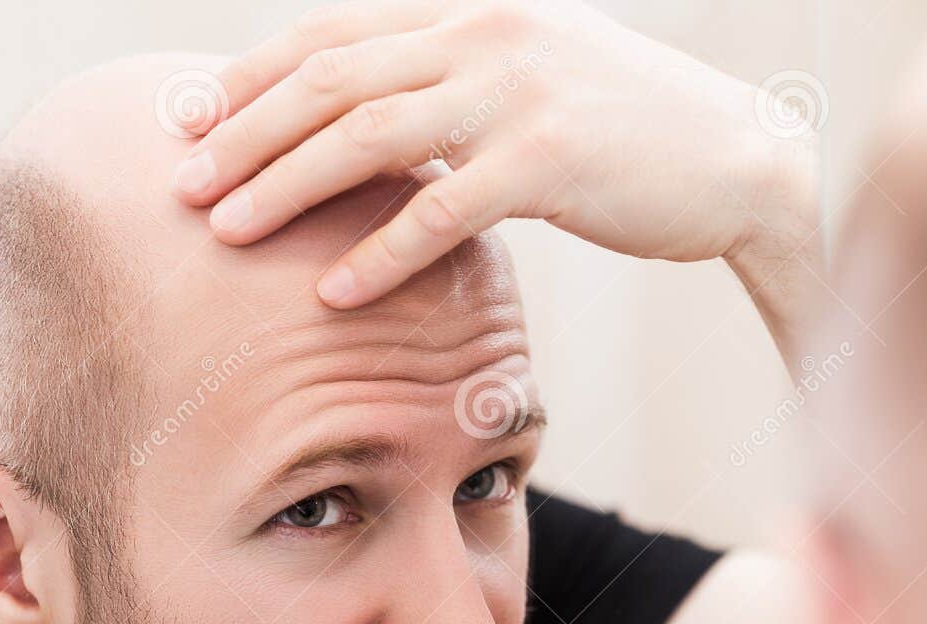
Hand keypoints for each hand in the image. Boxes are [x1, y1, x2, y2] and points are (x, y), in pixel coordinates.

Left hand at [172, 0, 818, 346]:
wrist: (741, 158)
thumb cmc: (628, 131)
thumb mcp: (533, 76)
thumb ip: (452, 83)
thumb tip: (372, 119)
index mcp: (471, 13)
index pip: (332, 34)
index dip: (251, 76)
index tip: (192, 121)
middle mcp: (483, 36)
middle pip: (329, 80)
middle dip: (244, 133)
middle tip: (184, 185)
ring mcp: (516, 92)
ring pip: (366, 136)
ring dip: (284, 187)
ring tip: (225, 233)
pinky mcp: (550, 160)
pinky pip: (438, 210)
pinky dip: (376, 253)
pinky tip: (329, 293)